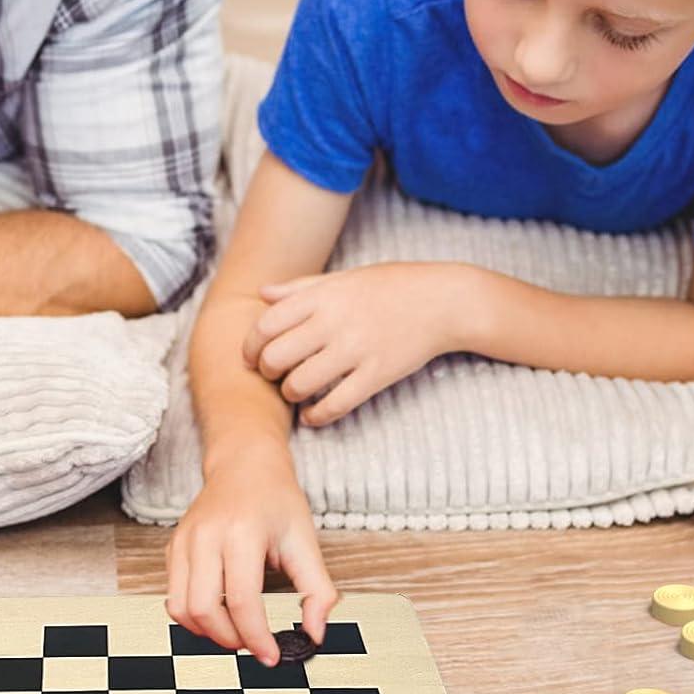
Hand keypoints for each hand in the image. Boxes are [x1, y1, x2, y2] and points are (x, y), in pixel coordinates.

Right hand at [165, 448, 338, 664]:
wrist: (244, 464)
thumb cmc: (275, 499)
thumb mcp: (306, 540)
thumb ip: (317, 590)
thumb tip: (315, 633)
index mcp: (242, 532)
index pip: (241, 600)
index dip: (256, 637)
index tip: (271, 656)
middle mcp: (206, 536)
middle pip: (203, 609)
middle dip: (230, 639)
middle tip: (253, 644)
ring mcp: (184, 541)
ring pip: (180, 609)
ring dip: (207, 633)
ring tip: (234, 632)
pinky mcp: (173, 549)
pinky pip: (173, 597)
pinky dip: (194, 617)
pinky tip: (219, 613)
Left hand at [241, 262, 474, 426]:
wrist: (443, 300)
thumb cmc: (390, 286)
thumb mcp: (344, 278)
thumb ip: (301, 288)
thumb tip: (262, 294)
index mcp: (323, 296)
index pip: (266, 324)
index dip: (250, 346)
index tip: (252, 356)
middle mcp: (335, 321)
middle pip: (276, 357)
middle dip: (266, 372)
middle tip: (273, 375)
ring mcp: (356, 349)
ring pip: (300, 384)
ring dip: (290, 394)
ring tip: (295, 391)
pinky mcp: (377, 374)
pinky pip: (335, 405)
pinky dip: (316, 416)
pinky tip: (313, 415)